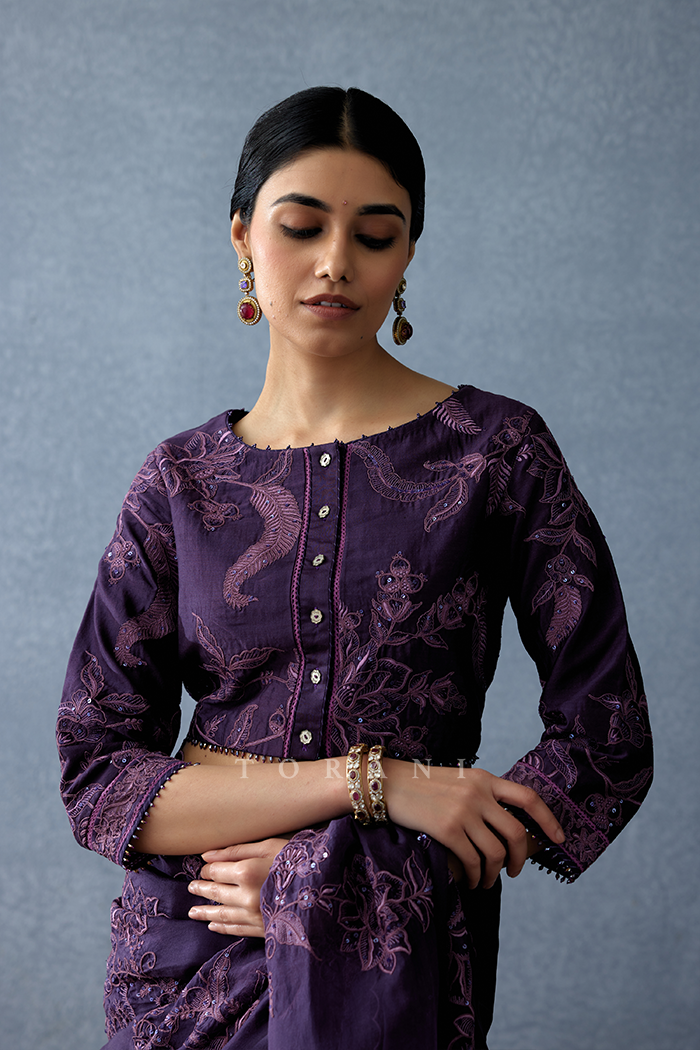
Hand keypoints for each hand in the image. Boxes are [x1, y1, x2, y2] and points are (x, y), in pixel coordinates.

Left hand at [188, 837, 288, 935]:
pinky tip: (213, 925)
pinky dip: (222, 927)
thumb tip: (207, 855)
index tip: (204, 868)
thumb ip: (236, 850)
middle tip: (191, 887)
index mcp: (246, 871)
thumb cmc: (297, 859)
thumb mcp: (269, 846)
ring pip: (222, 914)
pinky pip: (236, 929)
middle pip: (216, 892)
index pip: (216, 871)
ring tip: (192, 911)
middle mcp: (246, 896)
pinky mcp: (261, 928)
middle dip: (202, 889)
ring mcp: (253, 915)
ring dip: (205, 912)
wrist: (325, 887)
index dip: (208, 869)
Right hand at [382, 762, 564, 890]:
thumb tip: (504, 826)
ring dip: (494, 875)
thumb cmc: (422, 787)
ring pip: (495, 853)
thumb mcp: (458, 781)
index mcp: (484, 779)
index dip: (549, 820)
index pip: (528, 797)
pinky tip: (469, 880)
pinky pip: (472, 861)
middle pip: (516, 833)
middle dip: (520, 859)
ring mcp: (464, 811)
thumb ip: (482, 796)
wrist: (387, 784)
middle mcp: (479, 793)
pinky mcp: (448, 829)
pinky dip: (474, 876)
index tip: (559, 839)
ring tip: (485, 882)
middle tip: (513, 872)